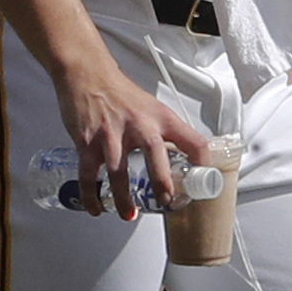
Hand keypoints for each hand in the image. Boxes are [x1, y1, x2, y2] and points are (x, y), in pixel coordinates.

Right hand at [55, 56, 209, 219]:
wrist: (87, 75)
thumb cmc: (121, 93)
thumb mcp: (153, 109)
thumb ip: (165, 132)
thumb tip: (181, 158)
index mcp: (162, 118)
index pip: (193, 140)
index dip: (203, 162)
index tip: (204, 182)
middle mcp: (140, 125)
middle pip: (156, 155)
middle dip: (162, 182)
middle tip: (166, 202)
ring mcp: (112, 134)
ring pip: (120, 172)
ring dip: (125, 198)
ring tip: (129, 215)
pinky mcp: (87, 141)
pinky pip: (89, 174)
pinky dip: (91, 195)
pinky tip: (96, 207)